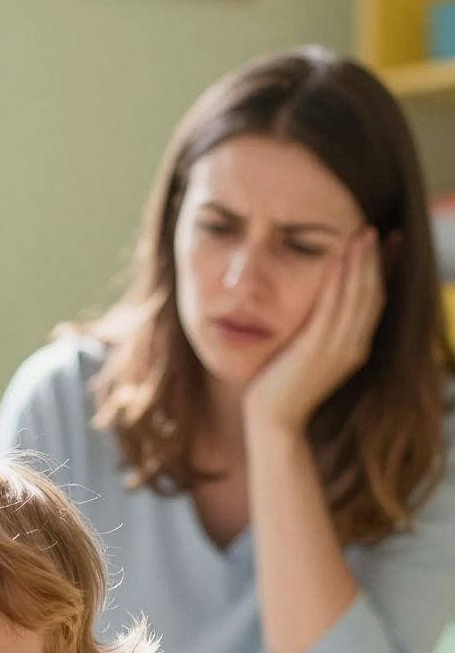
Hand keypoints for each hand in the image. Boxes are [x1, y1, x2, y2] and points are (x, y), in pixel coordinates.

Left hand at [243, 227, 384, 435]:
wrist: (273, 420)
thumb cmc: (285, 388)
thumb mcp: (311, 355)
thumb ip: (321, 332)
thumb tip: (319, 307)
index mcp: (355, 349)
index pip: (375, 302)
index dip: (378, 272)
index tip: (375, 246)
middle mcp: (353, 348)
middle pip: (372, 295)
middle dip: (373, 261)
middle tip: (370, 232)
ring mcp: (337, 349)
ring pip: (357, 298)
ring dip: (359, 264)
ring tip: (359, 236)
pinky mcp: (316, 350)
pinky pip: (331, 309)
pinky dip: (337, 282)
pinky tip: (336, 260)